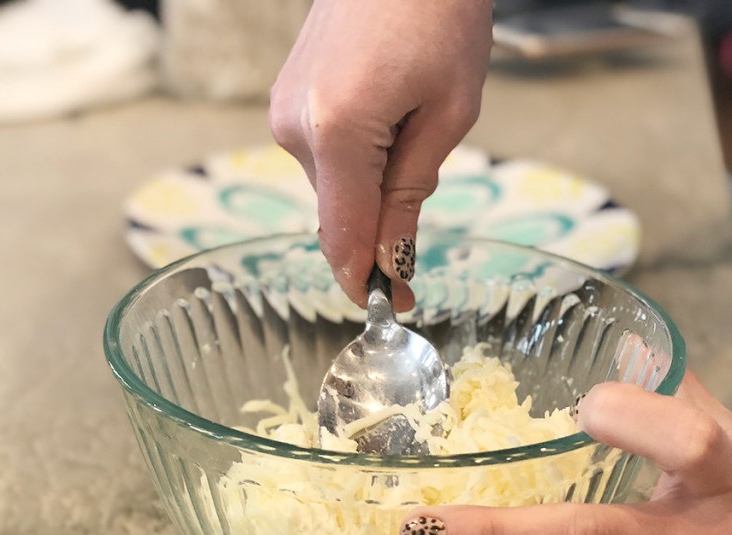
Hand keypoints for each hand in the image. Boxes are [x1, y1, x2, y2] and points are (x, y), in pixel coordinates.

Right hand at [270, 0, 492, 308]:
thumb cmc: (439, 16)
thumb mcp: (447, 114)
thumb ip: (410, 194)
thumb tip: (390, 260)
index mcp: (337, 132)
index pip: (344, 237)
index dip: (369, 282)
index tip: (398, 307)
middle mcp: (295, 128)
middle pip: (338, 218)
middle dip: (377, 239)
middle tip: (422, 244)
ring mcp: (284, 112)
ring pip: (333, 189)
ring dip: (371, 195)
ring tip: (417, 135)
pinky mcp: (286, 99)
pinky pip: (324, 158)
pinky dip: (357, 166)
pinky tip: (392, 127)